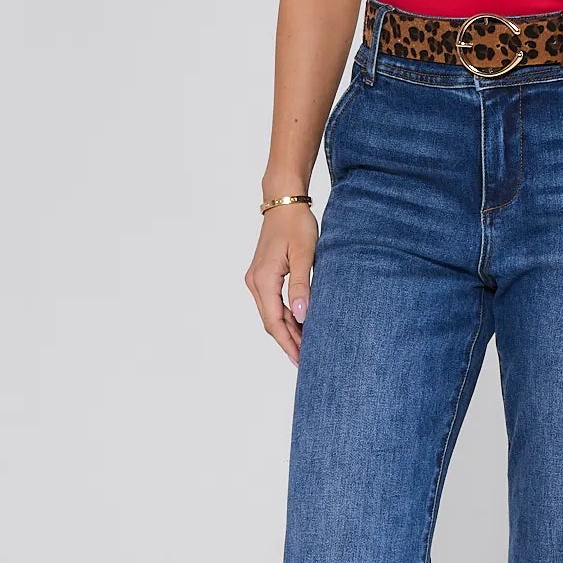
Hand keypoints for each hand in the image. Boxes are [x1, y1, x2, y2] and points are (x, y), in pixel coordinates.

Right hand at [245, 206, 319, 363]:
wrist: (284, 202)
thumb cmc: (296, 224)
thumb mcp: (305, 255)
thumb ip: (302, 286)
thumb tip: (302, 316)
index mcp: (263, 279)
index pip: (275, 321)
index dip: (288, 343)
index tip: (301, 360)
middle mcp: (255, 282)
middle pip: (271, 322)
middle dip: (288, 342)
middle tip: (306, 360)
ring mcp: (257, 279)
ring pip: (271, 314)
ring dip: (287, 330)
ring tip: (306, 345)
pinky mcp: (263, 275)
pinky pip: (272, 303)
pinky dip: (286, 316)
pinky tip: (299, 324)